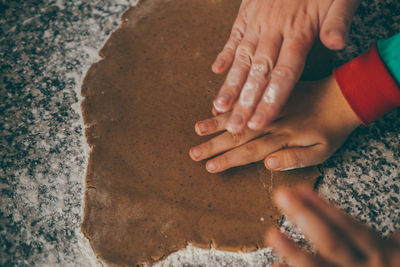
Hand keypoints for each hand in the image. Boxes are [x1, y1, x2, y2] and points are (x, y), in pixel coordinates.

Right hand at [190, 76, 359, 171]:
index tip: (209, 167)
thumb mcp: (323, 151)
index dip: (228, 160)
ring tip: (197, 130)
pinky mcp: (271, 93)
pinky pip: (247, 97)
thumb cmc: (333, 129)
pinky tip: (215, 108)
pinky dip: (230, 105)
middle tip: (194, 153)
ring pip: (239, 116)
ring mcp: (270, 105)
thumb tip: (267, 164)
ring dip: (216, 124)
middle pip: (238, 135)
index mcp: (283, 137)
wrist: (344, 95)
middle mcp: (272, 121)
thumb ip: (295, 158)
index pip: (250, 151)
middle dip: (214, 145)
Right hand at [212, 0, 360, 132]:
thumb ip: (338, 22)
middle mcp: (273, 30)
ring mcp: (257, 22)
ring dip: (230, 84)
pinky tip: (216, 70)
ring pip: (241, 58)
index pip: (283, 74)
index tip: (258, 124)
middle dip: (245, 103)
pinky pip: (233, 35)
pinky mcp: (247, 13)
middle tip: (234, 127)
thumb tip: (336, 44)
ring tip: (218, 108)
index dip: (270, 101)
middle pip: (258, 73)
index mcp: (298, 31)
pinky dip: (225, 53)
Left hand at [266, 186, 399, 266]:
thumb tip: (391, 215)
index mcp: (379, 252)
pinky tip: (275, 265)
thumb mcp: (399, 252)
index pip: (348, 225)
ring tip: (271, 233)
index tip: (298, 189)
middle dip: (305, 217)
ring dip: (292, 250)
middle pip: (331, 241)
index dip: (323, 207)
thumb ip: (391, 237)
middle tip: (281, 195)